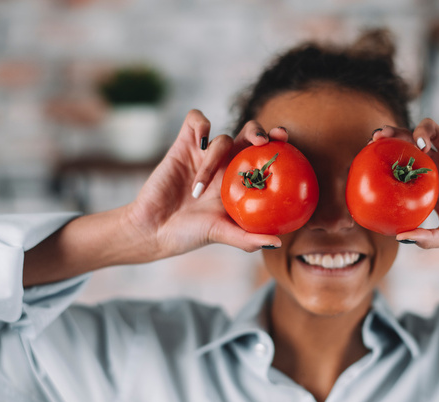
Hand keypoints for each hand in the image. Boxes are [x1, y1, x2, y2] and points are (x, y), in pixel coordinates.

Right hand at [124, 110, 288, 257]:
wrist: (153, 230)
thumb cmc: (189, 234)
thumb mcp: (222, 234)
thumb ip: (248, 238)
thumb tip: (278, 244)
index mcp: (240, 182)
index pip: (264, 156)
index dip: (277, 144)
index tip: (285, 140)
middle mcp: (226, 165)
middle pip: (249, 135)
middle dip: (259, 131)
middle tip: (262, 141)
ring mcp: (204, 154)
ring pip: (222, 136)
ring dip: (213, 158)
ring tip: (197, 191)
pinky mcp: (182, 145)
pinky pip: (195, 120)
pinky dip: (201, 123)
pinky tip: (200, 142)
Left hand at [373, 120, 438, 251]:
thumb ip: (429, 238)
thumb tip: (398, 237)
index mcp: (432, 187)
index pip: (402, 166)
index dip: (385, 158)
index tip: (366, 158)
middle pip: (411, 141)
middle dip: (395, 134)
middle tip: (380, 137)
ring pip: (435, 129)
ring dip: (423, 130)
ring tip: (420, 146)